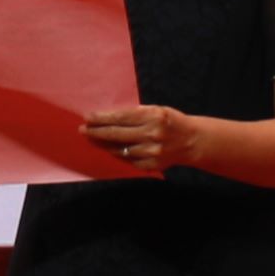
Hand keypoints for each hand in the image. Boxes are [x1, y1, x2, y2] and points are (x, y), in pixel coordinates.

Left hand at [77, 103, 197, 173]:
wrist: (192, 142)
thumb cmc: (171, 122)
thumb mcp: (157, 110)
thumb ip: (137, 114)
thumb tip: (109, 117)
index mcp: (154, 116)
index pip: (121, 117)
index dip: (102, 118)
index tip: (88, 117)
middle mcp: (152, 134)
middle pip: (117, 134)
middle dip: (96, 132)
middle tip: (82, 129)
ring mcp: (151, 152)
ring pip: (120, 149)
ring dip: (103, 144)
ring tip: (92, 139)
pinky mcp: (150, 165)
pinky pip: (128, 160)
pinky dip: (117, 154)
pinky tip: (108, 149)